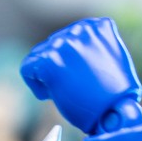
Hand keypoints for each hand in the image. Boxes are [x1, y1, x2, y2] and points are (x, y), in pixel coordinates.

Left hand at [21, 18, 141, 134]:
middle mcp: (79, 30)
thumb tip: (72, 39)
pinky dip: (36, 85)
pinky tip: (51, 95)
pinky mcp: (49, 61)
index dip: (70, 60)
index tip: (81, 76)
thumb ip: (93, 43)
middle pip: (52, 45)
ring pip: (38, 56)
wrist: (113, 114)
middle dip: (58, 67)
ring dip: (46, 76)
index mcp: (95, 26)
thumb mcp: (110, 57)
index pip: (69, 36)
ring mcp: (64, 44)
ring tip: (64, 91)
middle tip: (74, 87)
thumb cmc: (114, 94)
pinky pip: (27, 68)